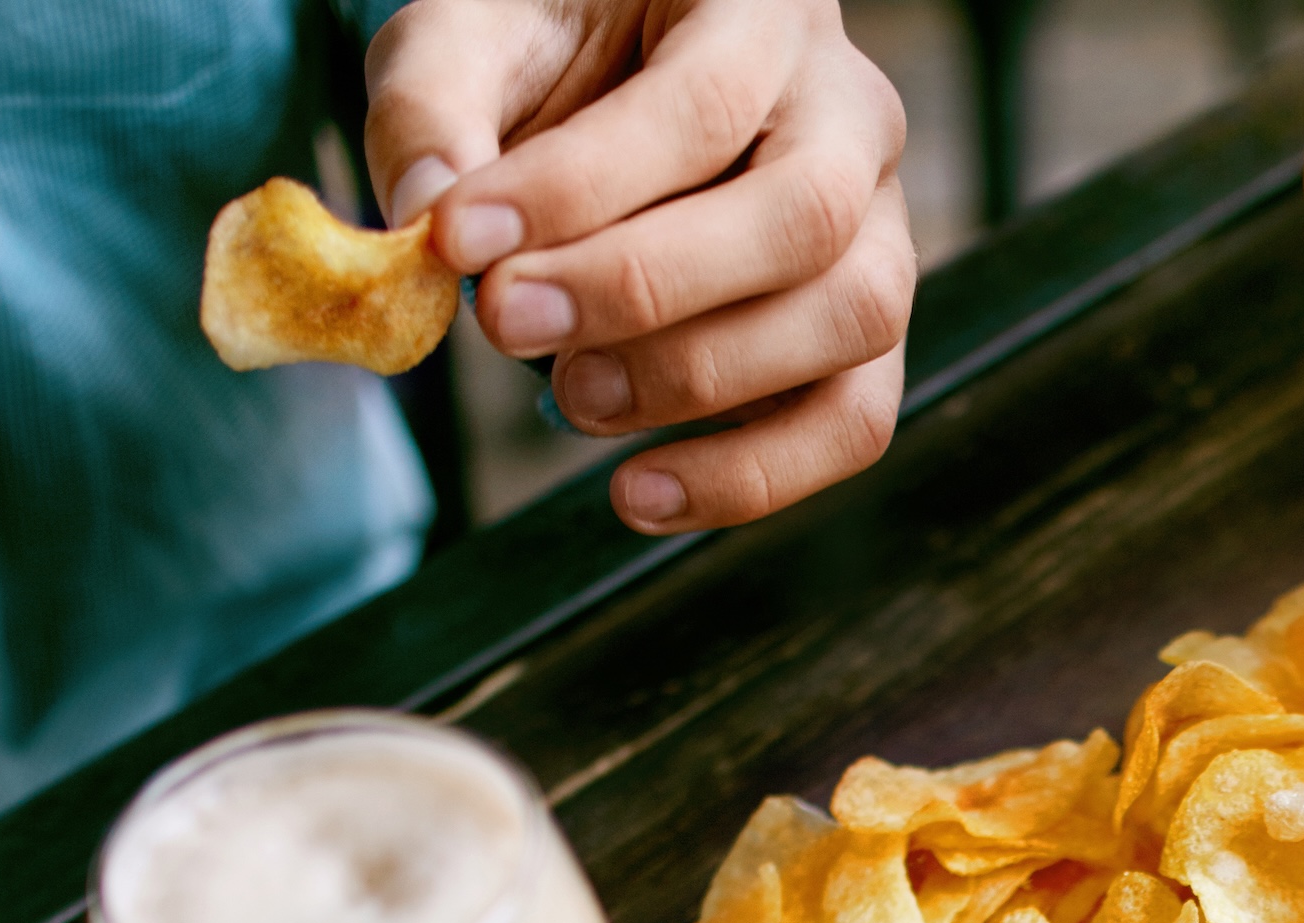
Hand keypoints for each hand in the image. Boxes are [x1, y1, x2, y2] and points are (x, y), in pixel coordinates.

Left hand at [369, 0, 915, 532]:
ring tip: (569, 399)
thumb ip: (431, 111)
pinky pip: (852, 420)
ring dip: (702, 383)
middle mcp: (850, 113)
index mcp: (761, 7)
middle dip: (644, 289)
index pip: (703, 105)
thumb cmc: (546, 43)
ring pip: (851, 321)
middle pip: (802, 217)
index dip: (581, 187)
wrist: (618, 71)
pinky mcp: (861, 330)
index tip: (460, 241)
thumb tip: (424, 222)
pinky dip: (750, 477)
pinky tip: (635, 492)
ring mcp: (879, 226)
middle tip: (505, 324)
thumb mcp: (464, 35)